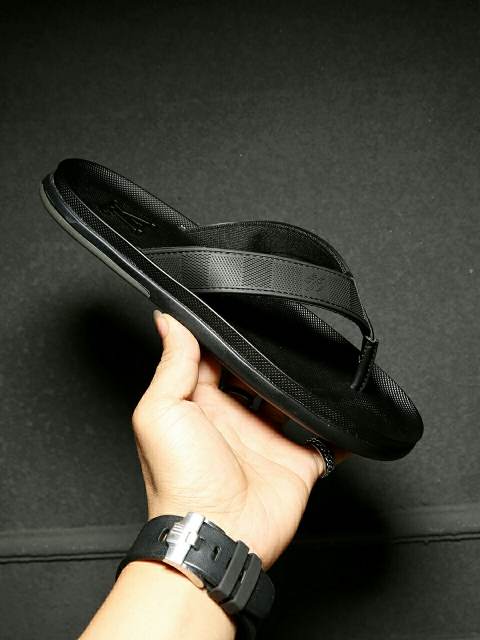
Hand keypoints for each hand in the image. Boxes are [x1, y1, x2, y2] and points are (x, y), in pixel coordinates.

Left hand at [132, 310, 345, 569]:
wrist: (216, 534)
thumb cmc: (180, 479)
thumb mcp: (161, 410)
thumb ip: (172, 364)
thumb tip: (168, 320)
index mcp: (201, 404)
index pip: (216, 360)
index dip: (228, 338)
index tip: (243, 313)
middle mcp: (235, 419)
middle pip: (256, 378)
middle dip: (269, 359)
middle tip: (286, 334)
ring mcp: (266, 440)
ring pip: (291, 402)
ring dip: (303, 387)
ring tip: (316, 361)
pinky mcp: (295, 462)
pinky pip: (323, 441)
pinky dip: (337, 428)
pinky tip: (346, 410)